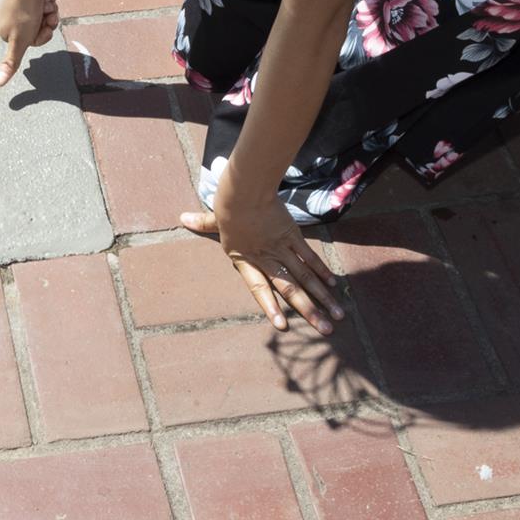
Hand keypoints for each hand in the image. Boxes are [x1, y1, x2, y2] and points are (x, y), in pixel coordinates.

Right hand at [0, 0, 58, 86]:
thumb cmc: (24, 9)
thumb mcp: (20, 40)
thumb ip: (11, 62)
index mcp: (4, 32)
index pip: (32, 42)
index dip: (41, 35)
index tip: (41, 28)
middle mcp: (10, 19)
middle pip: (38, 28)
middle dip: (47, 21)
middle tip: (46, 13)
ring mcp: (19, 5)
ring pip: (43, 16)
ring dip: (49, 11)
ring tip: (45, 2)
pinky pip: (43, 3)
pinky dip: (48, 0)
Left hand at [182, 189, 342, 334]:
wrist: (245, 189)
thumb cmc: (228, 205)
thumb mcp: (214, 219)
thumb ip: (202, 224)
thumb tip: (182, 218)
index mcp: (244, 259)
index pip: (259, 289)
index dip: (270, 307)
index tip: (283, 326)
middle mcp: (265, 258)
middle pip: (290, 289)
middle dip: (309, 311)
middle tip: (326, 329)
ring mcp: (281, 248)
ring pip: (305, 277)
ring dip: (322, 296)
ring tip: (337, 314)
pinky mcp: (293, 235)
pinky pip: (310, 257)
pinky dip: (322, 271)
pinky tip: (334, 285)